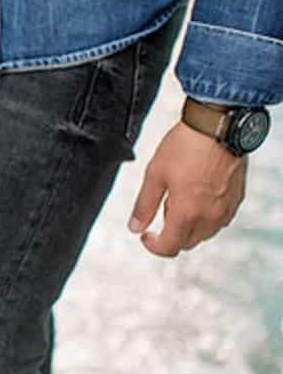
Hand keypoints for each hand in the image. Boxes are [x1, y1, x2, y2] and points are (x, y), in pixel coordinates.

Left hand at [129, 120, 246, 256]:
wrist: (218, 126)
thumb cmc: (187, 145)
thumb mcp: (154, 175)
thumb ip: (144, 205)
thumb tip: (135, 226)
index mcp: (187, 213)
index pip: (169, 247)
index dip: (153, 246)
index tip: (146, 235)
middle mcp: (210, 215)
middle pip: (187, 242)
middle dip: (170, 234)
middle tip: (162, 208)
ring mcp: (226, 208)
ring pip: (205, 232)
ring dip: (189, 226)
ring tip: (180, 198)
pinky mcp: (237, 198)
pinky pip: (220, 219)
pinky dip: (207, 216)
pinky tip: (198, 195)